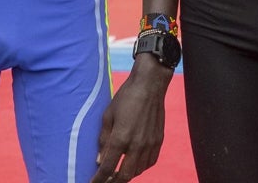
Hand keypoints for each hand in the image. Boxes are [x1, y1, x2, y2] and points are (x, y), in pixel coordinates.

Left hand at [90, 57, 171, 181]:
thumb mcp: (108, 115)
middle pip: (125, 175)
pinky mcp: (158, 141)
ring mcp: (150, 144)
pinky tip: (134, 165)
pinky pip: (150, 163)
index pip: (108, 167)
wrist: (150, 85)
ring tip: (118, 174)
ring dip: (127, 175)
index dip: (99, 179)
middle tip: (105, 181)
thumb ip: (103, 139)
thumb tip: (100, 160)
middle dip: (113, 182)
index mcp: (121, 138)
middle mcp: (136, 145)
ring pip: (138, 171)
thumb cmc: (126, 97)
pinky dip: (140, 168)